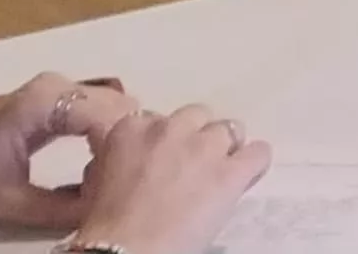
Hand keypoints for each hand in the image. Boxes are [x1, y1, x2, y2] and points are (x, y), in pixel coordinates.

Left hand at [0, 74, 134, 226]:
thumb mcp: (10, 203)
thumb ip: (62, 209)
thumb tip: (107, 212)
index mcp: (44, 102)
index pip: (109, 119)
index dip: (118, 156)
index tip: (111, 190)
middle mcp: (58, 85)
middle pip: (120, 109)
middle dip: (123, 149)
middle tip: (109, 188)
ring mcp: (60, 88)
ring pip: (117, 109)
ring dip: (118, 144)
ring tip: (100, 181)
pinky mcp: (59, 98)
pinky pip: (101, 112)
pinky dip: (106, 139)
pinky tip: (93, 168)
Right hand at [74, 104, 271, 253]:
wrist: (127, 251)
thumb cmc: (105, 224)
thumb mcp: (98, 180)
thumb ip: (121, 156)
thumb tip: (133, 158)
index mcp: (132, 128)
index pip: (158, 119)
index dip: (164, 143)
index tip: (162, 163)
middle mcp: (171, 128)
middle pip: (197, 116)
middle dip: (196, 139)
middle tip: (190, 168)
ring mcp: (204, 147)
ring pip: (229, 130)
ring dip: (224, 150)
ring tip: (216, 176)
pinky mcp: (231, 171)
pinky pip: (259, 153)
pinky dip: (254, 164)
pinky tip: (245, 179)